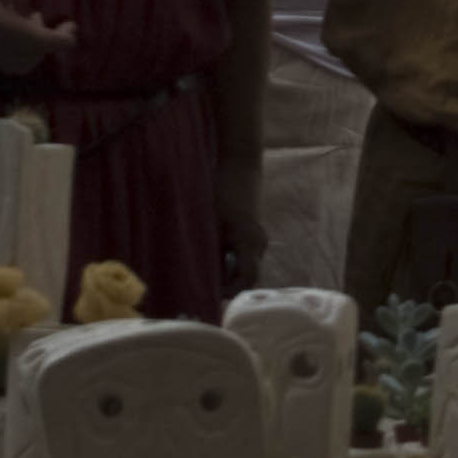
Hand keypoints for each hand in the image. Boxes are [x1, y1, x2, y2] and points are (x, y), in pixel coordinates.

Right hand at [0, 0, 77, 76]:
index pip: (37, 40)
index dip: (59, 38)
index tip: (71, 29)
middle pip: (33, 56)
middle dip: (48, 43)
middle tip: (52, 22)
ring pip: (23, 65)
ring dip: (37, 49)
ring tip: (32, 24)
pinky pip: (13, 64)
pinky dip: (25, 53)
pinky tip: (21, 33)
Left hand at [216, 158, 267, 296]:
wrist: (240, 164)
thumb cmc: (223, 191)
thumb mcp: (212, 222)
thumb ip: (210, 250)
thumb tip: (199, 276)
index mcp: (250, 242)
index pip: (246, 279)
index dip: (229, 291)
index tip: (208, 293)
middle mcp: (259, 244)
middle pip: (247, 277)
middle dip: (227, 286)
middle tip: (203, 287)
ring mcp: (258, 239)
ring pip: (245, 267)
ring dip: (228, 274)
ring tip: (205, 272)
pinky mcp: (252, 234)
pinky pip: (243, 257)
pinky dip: (230, 262)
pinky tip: (212, 257)